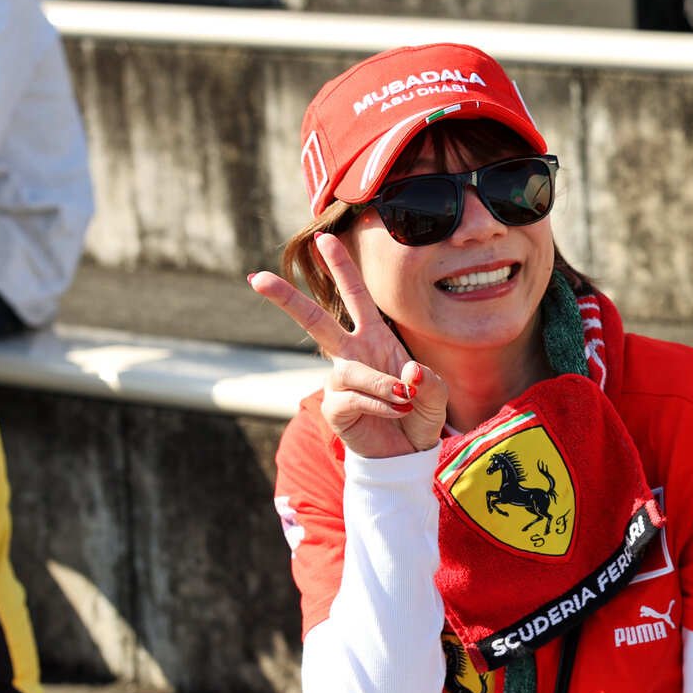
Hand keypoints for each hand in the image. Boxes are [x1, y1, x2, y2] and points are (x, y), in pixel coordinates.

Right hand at [250, 233, 446, 457]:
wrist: (407, 453)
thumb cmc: (417, 415)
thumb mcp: (435, 395)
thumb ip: (429, 382)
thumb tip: (409, 374)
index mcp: (373, 338)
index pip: (355, 297)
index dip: (342, 268)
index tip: (325, 239)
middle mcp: (351, 354)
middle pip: (315, 321)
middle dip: (287, 299)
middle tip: (257, 278)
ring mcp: (341, 381)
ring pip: (352, 372)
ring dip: (382, 385)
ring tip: (405, 399)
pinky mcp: (336, 408)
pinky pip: (355, 399)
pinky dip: (380, 405)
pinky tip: (395, 412)